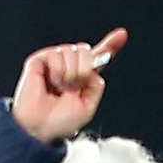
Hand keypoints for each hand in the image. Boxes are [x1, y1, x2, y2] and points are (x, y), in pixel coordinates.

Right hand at [10, 29, 126, 143]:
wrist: (40, 128)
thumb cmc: (61, 122)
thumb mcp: (88, 107)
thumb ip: (96, 85)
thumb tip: (93, 68)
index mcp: (82, 77)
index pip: (97, 57)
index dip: (110, 45)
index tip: (122, 35)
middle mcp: (69, 66)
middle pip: (86, 50)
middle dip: (84, 70)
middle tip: (73, 88)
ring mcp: (54, 61)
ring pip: (72, 51)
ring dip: (69, 74)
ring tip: (59, 89)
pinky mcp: (40, 59)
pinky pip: (57, 54)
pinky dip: (57, 71)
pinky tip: (50, 83)